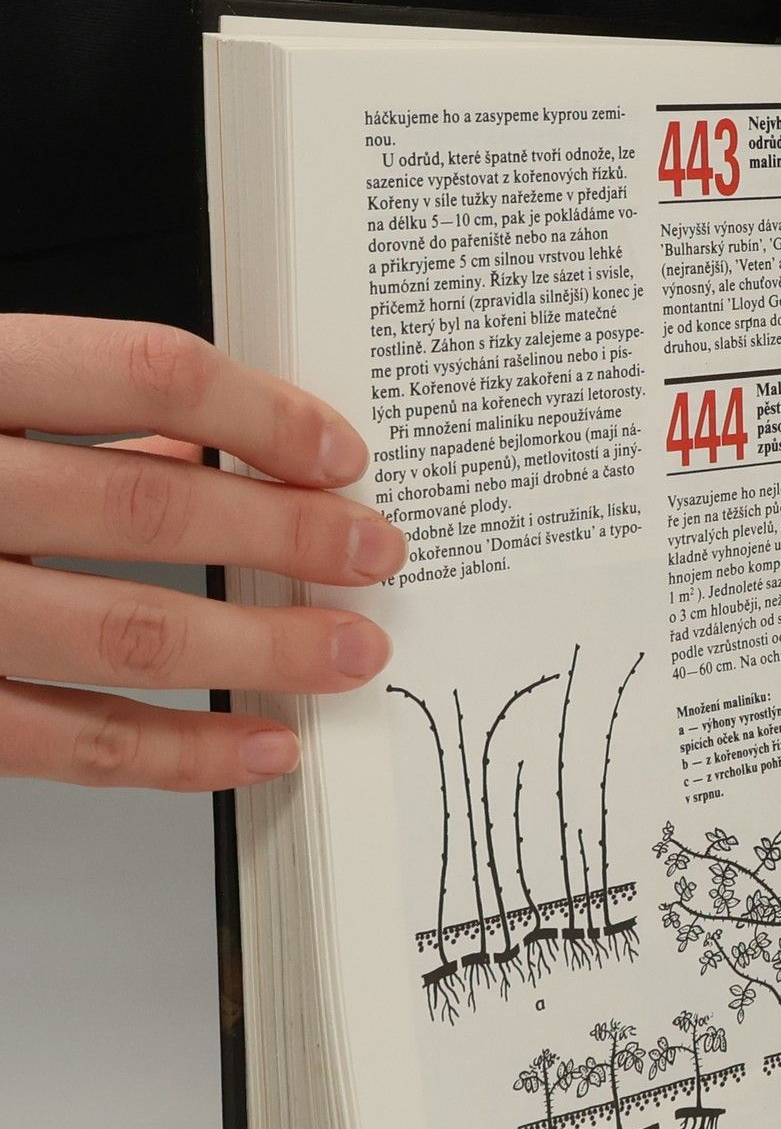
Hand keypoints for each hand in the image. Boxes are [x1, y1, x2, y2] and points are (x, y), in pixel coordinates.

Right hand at [0, 316, 404, 791]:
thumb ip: (58, 411)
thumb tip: (201, 447)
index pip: (141, 373)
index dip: (263, 413)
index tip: (340, 451)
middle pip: (148, 510)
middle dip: (287, 539)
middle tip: (374, 553)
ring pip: (122, 636)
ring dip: (261, 651)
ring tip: (349, 652)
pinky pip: (67, 744)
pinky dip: (181, 754)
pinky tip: (260, 745)